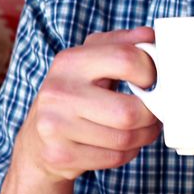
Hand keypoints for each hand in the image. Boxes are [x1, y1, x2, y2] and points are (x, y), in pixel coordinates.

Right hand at [14, 26, 162, 181]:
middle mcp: (58, 92)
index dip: (150, 71)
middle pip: (129, 111)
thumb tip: (151, 36)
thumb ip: (122, 44)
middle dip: (152, 114)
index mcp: (69, 61)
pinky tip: (124, 143)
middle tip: (155, 112)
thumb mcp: (91, 61)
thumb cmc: (74, 95)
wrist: (37, 140)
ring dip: (145, 135)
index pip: (125, 59)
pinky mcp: (60, 155)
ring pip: (125, 138)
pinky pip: (115, 157)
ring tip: (144, 128)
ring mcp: (56, 126)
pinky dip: (129, 152)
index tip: (153, 80)